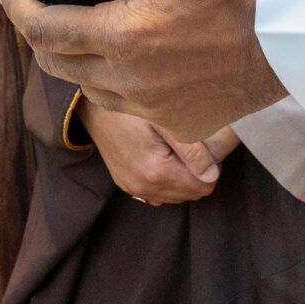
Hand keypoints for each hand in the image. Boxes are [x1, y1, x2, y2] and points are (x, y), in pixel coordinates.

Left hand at [0, 0, 287, 143]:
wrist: (300, 39)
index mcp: (123, 38)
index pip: (45, 29)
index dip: (19, 8)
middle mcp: (129, 82)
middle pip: (58, 63)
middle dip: (39, 33)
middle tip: (36, 5)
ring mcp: (153, 109)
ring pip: (92, 86)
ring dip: (79, 56)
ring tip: (88, 25)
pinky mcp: (179, 123)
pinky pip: (130, 103)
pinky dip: (118, 78)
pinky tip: (136, 53)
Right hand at [87, 104, 234, 204]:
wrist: (91, 107)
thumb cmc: (129, 109)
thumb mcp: (165, 120)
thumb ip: (191, 150)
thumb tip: (212, 175)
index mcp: (156, 173)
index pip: (203, 187)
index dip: (210, 167)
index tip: (203, 146)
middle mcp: (143, 188)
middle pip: (190, 193)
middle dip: (197, 174)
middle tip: (191, 145)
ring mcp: (132, 189)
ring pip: (175, 195)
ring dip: (182, 178)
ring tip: (176, 150)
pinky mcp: (126, 185)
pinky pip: (157, 193)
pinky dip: (166, 181)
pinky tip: (162, 158)